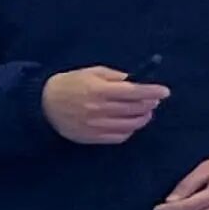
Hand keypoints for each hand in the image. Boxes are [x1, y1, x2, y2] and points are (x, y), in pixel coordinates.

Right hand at [43, 66, 168, 145]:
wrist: (43, 105)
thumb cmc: (69, 84)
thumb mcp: (91, 72)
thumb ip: (115, 76)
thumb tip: (135, 82)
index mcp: (100, 90)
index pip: (135, 92)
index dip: (153, 91)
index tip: (165, 91)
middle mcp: (99, 109)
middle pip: (135, 109)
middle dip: (149, 104)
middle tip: (153, 100)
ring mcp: (96, 125)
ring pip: (131, 125)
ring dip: (142, 118)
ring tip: (144, 112)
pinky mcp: (92, 137)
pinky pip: (119, 137)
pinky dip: (130, 130)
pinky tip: (130, 123)